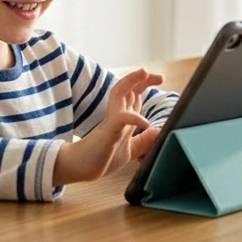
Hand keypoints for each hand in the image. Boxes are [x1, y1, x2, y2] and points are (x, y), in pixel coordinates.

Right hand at [53, 67, 164, 184]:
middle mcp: (117, 114)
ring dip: (132, 81)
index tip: (160, 78)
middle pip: (128, 88)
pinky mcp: (108, 131)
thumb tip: (159, 131)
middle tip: (160, 76)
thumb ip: (143, 140)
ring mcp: (111, 121)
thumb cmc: (102, 158)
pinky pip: (120, 118)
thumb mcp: (130, 150)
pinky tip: (145, 123)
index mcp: (123, 117)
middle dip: (143, 78)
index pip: (134, 93)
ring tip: (145, 73)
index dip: (145, 83)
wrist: (80, 168)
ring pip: (119, 92)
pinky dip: (133, 118)